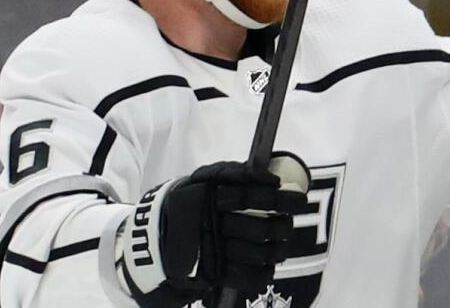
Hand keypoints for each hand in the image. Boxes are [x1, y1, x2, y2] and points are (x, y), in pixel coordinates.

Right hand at [118, 154, 308, 307]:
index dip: (278, 199)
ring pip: (256, 254)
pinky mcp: (210, 272)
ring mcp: (212, 251)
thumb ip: (230, 173)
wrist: (153, 236)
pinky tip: (270, 266)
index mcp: (211, 199)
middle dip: (282, 226)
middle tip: (290, 222)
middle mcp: (212, 225)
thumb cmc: (189, 202)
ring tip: (284, 244)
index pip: (252, 198)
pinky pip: (244, 277)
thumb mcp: (201, 179)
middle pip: (259, 228)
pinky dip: (263, 273)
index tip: (296, 198)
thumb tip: (267, 173)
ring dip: (278, 249)